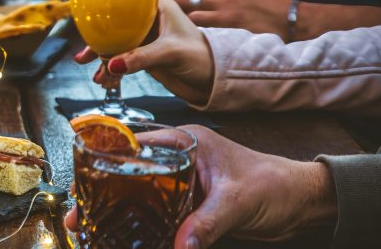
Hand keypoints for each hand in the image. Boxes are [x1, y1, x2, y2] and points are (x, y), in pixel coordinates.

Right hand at [65, 125, 336, 247]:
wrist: (302, 204)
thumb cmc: (276, 185)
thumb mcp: (237, 202)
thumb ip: (206, 222)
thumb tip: (180, 245)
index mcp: (186, 142)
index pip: (135, 143)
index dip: (106, 158)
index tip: (84, 179)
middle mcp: (178, 159)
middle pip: (129, 172)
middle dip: (101, 191)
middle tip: (77, 212)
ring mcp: (181, 183)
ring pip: (138, 194)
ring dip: (116, 210)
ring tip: (89, 227)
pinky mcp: (188, 205)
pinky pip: (155, 213)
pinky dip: (139, 224)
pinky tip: (121, 237)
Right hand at [75, 0, 214, 104]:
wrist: (213, 80)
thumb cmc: (202, 56)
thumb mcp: (171, 53)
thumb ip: (141, 57)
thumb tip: (112, 65)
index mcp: (156, 7)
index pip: (125, 1)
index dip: (104, 9)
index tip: (87, 21)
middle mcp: (147, 20)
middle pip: (114, 26)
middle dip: (98, 43)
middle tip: (84, 57)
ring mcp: (144, 38)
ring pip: (115, 45)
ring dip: (103, 61)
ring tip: (99, 78)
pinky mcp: (143, 55)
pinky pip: (121, 60)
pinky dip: (112, 71)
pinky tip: (106, 82)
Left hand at [167, 0, 292, 39]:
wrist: (291, 18)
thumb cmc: (264, 5)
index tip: (171, 9)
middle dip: (170, 6)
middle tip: (169, 21)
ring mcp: (223, 1)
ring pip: (183, 5)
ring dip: (178, 18)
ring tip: (178, 29)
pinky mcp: (227, 19)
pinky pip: (196, 21)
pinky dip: (189, 28)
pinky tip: (190, 35)